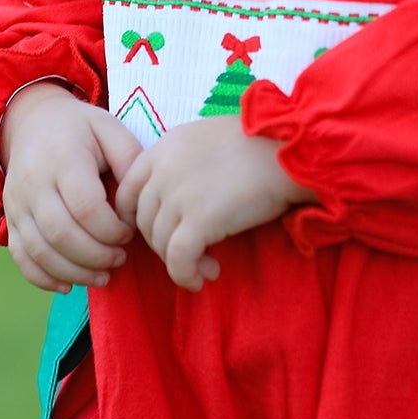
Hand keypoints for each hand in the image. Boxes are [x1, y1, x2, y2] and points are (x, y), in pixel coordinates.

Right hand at [0, 84, 141, 293]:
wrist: (31, 123)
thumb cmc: (79, 129)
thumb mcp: (109, 128)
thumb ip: (129, 158)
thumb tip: (140, 201)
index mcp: (63, 160)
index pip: (86, 207)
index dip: (112, 229)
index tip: (130, 233)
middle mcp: (34, 185)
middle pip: (61, 234)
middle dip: (96, 256)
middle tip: (120, 259)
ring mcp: (17, 205)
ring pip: (40, 252)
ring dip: (74, 272)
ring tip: (103, 277)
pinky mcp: (10, 220)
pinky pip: (21, 258)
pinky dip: (43, 278)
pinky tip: (69, 286)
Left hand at [114, 116, 312, 290]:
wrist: (290, 153)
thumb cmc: (260, 146)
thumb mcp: (208, 140)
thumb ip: (181, 162)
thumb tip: (174, 199)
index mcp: (164, 147)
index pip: (127, 190)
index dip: (137, 218)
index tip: (159, 233)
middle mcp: (163, 169)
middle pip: (142, 220)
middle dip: (162, 243)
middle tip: (192, 254)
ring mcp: (178, 194)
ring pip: (158, 242)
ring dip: (179, 262)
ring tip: (206, 268)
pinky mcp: (198, 220)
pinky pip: (178, 259)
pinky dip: (185, 275)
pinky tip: (202, 278)